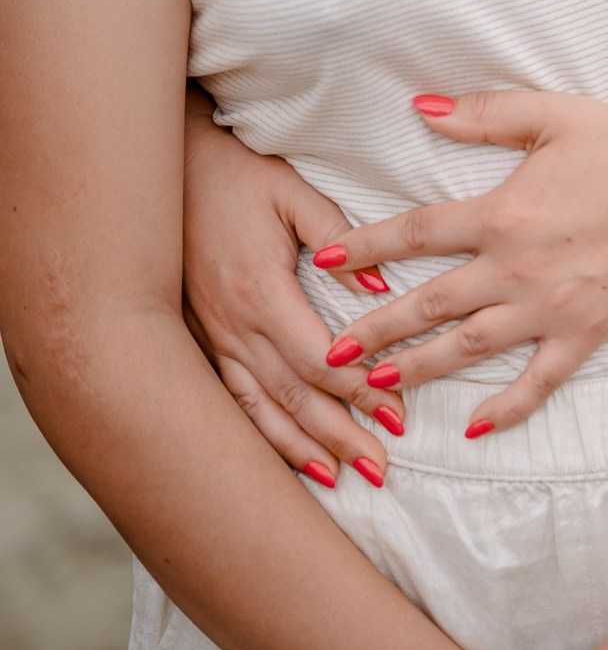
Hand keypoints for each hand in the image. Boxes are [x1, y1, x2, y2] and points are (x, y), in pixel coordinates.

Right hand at [182, 90, 406, 484]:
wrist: (168, 170)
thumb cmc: (236, 175)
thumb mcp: (293, 192)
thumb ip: (339, 237)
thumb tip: (381, 284)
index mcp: (260, 292)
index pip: (319, 360)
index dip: (358, 392)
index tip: (396, 414)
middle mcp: (233, 327)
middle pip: (293, 398)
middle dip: (339, 437)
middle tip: (381, 467)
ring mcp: (211, 339)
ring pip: (258, 410)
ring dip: (301, 448)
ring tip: (342, 479)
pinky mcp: (200, 340)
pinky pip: (231, 399)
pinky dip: (259, 433)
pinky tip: (282, 457)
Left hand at [317, 90, 607, 433]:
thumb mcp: (554, 115)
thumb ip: (484, 113)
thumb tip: (420, 106)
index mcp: (501, 213)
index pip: (416, 233)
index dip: (366, 246)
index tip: (326, 261)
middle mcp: (514, 268)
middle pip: (428, 304)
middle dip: (372, 329)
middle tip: (324, 353)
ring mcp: (546, 309)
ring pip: (466, 348)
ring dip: (415, 370)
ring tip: (372, 388)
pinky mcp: (581, 336)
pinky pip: (535, 381)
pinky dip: (505, 408)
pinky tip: (474, 427)